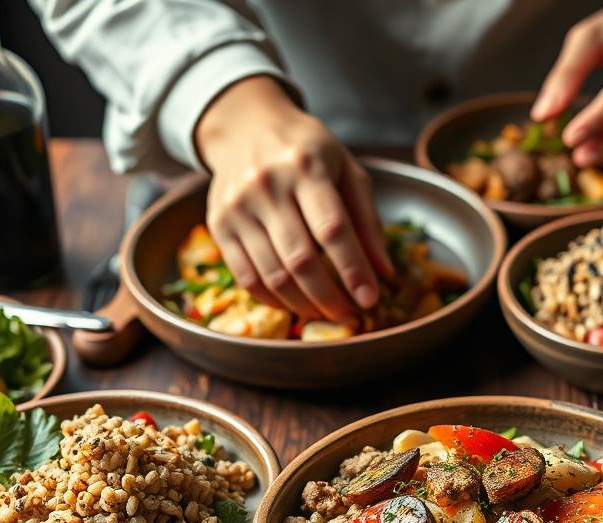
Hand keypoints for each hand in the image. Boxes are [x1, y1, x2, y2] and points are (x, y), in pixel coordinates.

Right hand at [194, 76, 392, 321]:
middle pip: (301, 259)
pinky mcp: (217, 225)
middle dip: (330, 298)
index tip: (371, 299)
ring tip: (328, 315)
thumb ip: (367, 219)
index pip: (332, 229)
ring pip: (272, 275)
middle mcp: (266, 186)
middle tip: (351, 317)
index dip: (353, 270)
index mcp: (306, 167)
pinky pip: (246, 277)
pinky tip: (296, 305)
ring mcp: (237, 207)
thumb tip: (384, 272)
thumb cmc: (307, 150)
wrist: (246, 126)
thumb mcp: (347, 169)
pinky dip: (274, 301)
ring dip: (304, 306)